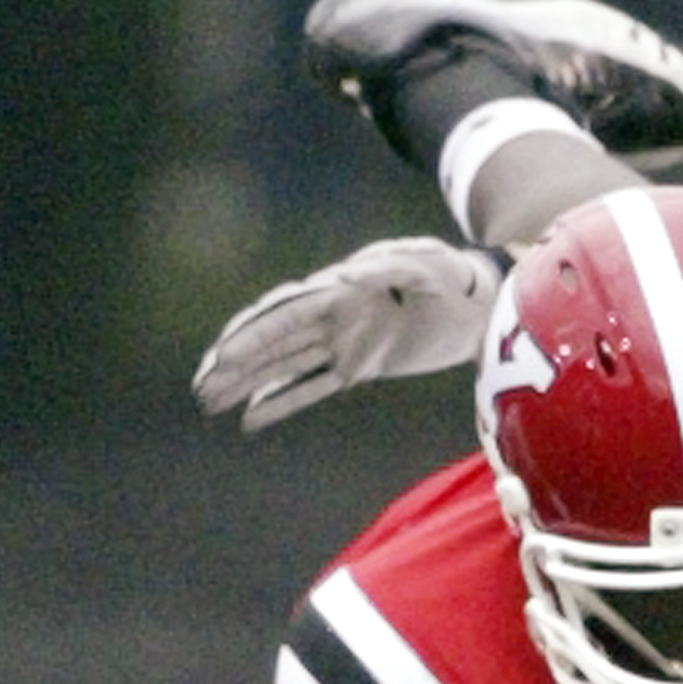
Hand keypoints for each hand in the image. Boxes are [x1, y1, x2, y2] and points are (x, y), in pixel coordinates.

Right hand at [192, 237, 506, 431]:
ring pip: (284, 365)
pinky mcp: (358, 366)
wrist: (481, 304)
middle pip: (274, 340)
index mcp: (341, 289)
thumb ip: (390, 268)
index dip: (252, 332)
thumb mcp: (428, 265)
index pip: (285, 311)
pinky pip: (312, 387)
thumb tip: (345, 276)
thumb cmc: (454, 276)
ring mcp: (342, 342)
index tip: (223, 353)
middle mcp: (332, 315)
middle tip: (200, 384)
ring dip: (246, 382)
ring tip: (208, 400)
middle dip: (236, 361)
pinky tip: (249, 418)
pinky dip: (281, 401)